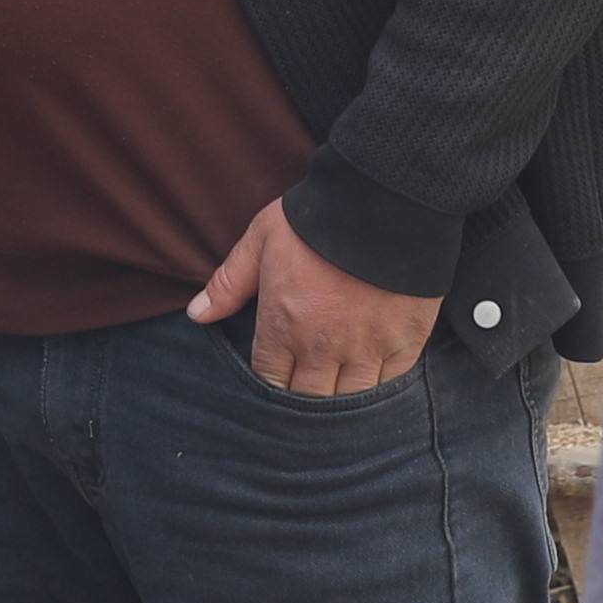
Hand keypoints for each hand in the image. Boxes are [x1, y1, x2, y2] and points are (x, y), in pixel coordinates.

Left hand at [186, 192, 438, 395]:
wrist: (387, 203)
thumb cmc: (317, 218)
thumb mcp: (262, 240)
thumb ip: (229, 283)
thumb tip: (198, 316)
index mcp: (283, 325)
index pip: (269, 379)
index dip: (272, 380)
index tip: (278, 371)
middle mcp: (322, 347)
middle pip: (308, 399)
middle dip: (303, 395)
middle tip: (307, 383)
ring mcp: (367, 347)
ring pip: (349, 398)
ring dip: (342, 396)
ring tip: (339, 384)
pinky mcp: (404, 341)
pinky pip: (390, 380)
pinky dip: (380, 381)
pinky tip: (373, 371)